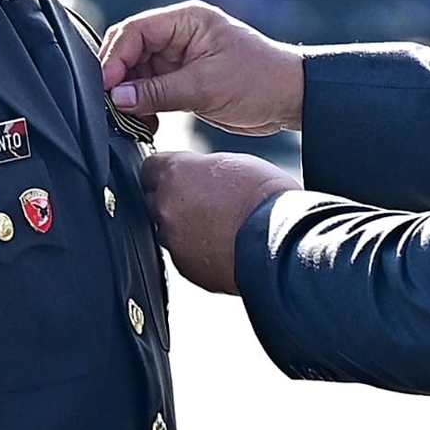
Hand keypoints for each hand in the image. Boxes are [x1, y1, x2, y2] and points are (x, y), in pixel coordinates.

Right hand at [100, 0, 302, 134]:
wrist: (290, 99)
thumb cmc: (260, 80)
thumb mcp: (206, 86)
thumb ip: (158, 91)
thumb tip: (118, 98)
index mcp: (186, 20)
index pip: (134, 32)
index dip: (114, 59)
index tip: (105, 87)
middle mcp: (178, 35)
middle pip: (130, 52)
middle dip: (118, 79)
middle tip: (111, 106)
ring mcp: (178, 58)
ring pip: (136, 74)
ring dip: (130, 98)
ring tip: (132, 120)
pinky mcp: (182, 80)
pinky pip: (150, 91)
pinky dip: (143, 107)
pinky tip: (146, 123)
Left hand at [146, 148, 296, 296]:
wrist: (279, 240)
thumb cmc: (265, 197)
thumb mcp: (232, 163)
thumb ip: (201, 169)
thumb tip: (195, 176)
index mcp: (176, 173)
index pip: (150, 168)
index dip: (166, 172)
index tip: (177, 177)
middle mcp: (166, 205)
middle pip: (155, 200)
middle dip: (173, 201)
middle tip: (204, 203)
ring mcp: (173, 238)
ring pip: (168, 230)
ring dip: (184, 228)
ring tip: (218, 227)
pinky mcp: (184, 266)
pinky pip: (183, 255)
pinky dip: (196, 251)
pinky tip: (222, 245)